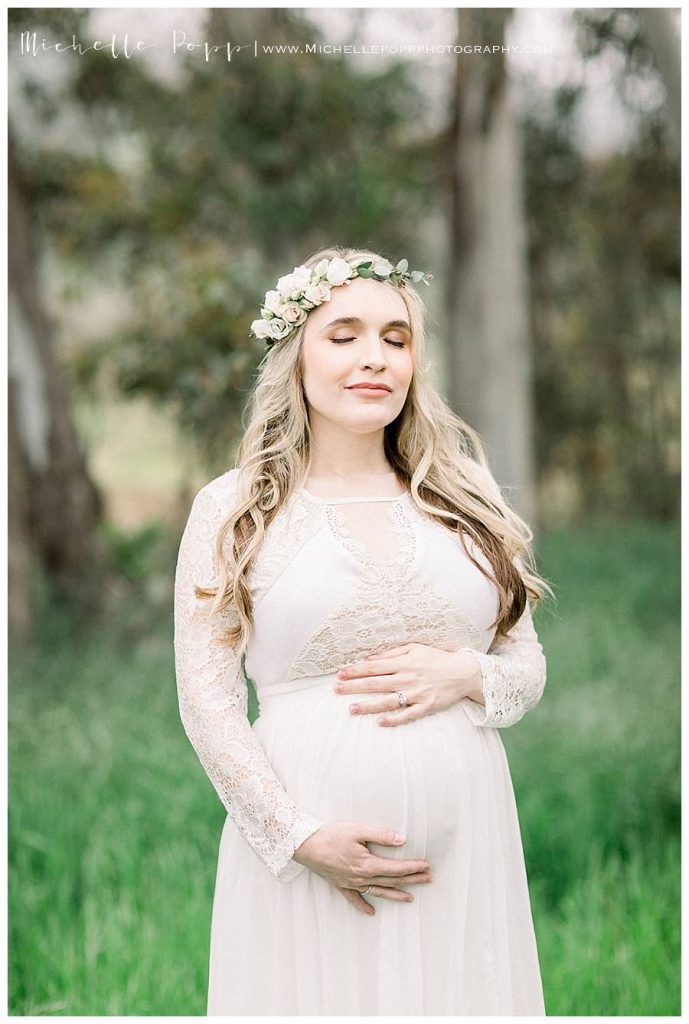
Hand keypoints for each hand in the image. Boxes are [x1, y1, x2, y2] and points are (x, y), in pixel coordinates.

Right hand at [293, 822, 433, 915]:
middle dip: (411, 880)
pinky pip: (354, 899)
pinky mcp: (340, 885)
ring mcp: (351, 884)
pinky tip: (371, 912)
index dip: (413, 867)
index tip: (427, 866)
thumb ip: (380, 835)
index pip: (396, 868)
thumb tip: (402, 839)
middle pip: (391, 880)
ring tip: (410, 898)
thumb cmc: (331, 835)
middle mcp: (361, 878)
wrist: (305, 846)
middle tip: (428, 879)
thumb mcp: (357, 830)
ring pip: (378, 891)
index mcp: (367, 864)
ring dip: (395, 894)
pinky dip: (363, 906)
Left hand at [333, 643, 482, 726]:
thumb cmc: (436, 658)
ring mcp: (417, 694)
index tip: (340, 674)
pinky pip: (408, 715)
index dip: (356, 670)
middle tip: (336, 689)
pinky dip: (394, 719)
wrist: (463, 672)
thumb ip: (391, 654)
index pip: (374, 667)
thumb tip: (370, 658)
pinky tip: (380, 722)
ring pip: (388, 701)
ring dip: (368, 705)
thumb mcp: (414, 648)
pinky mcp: (427, 707)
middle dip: (354, 686)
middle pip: (376, 683)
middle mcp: (408, 678)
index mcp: (404, 663)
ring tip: (351, 709)